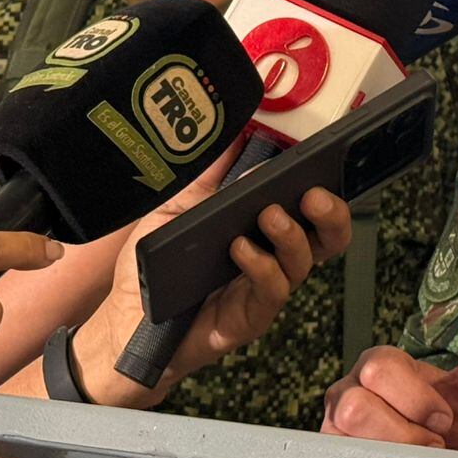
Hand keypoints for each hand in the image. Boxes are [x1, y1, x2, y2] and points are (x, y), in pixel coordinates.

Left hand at [68, 144, 352, 408]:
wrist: (126, 320)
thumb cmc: (154, 270)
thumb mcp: (177, 212)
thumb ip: (206, 179)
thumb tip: (230, 137)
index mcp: (264, 233)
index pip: (311, 210)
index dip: (324, 189)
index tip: (317, 164)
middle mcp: (274, 260)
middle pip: (328, 238)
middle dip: (331, 213)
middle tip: (313, 194)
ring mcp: (265, 289)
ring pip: (304, 261)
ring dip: (291, 235)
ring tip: (268, 215)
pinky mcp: (252, 317)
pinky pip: (272, 290)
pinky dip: (261, 265)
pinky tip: (240, 249)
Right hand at [321, 316, 457, 451]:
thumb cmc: (453, 419)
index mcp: (381, 363)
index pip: (381, 370)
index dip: (417, 400)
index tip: (444, 419)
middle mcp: (351, 389)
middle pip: (356, 406)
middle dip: (404, 430)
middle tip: (432, 441)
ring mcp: (336, 425)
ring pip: (347, 438)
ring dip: (391, 453)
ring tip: (416, 457)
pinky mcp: (332, 456)